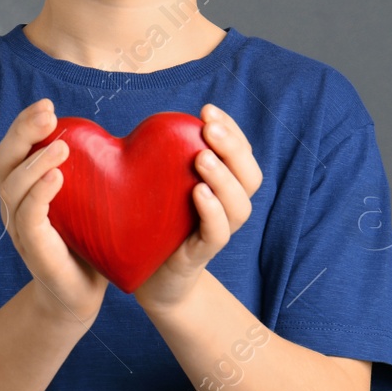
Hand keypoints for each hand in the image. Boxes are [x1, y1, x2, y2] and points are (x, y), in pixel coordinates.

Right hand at [0, 98, 109, 327]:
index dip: (22, 125)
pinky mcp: (33, 250)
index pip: (11, 149)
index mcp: (21, 190)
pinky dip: (39, 194)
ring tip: (60, 146)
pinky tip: (57, 177)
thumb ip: (85, 172)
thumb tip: (109, 134)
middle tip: (48, 114)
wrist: (81, 296)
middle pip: (1, 161)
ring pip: (12, 187)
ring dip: (34, 162)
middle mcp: (13, 206)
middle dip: (21, 133)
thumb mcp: (84, 200)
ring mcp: (20, 229)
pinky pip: (28, 217)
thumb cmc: (85, 244)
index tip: (46, 105)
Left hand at [133, 103, 262, 314]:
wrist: (147, 280)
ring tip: (203, 157)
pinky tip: (198, 193)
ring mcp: (214, 233)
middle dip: (234, 148)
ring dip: (223, 178)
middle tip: (210, 127)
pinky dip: (212, 212)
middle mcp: (225, 209)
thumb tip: (142, 122)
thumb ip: (158, 157)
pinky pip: (217, 234)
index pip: (240, 155)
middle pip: (250, 177)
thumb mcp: (156, 184)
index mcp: (219, 188)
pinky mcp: (200, 255)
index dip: (232, 131)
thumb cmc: (150, 225)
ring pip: (239, 206)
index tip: (208, 110)